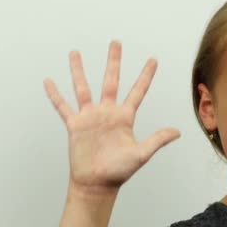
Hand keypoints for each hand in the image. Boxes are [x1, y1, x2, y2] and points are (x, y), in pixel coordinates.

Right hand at [43, 41, 180, 193]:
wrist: (97, 184)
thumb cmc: (119, 171)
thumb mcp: (141, 154)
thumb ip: (157, 140)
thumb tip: (177, 132)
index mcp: (124, 117)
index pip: (137, 91)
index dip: (146, 76)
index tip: (153, 60)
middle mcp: (107, 113)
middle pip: (111, 80)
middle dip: (113, 62)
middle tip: (116, 43)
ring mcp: (90, 117)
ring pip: (83, 88)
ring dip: (79, 71)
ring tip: (75, 53)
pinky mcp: (75, 125)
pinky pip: (63, 106)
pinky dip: (55, 94)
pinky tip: (49, 81)